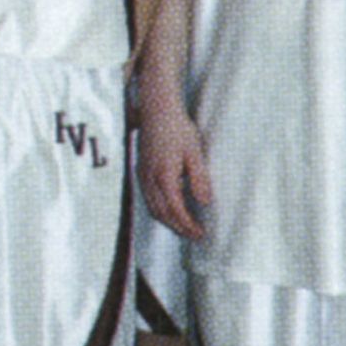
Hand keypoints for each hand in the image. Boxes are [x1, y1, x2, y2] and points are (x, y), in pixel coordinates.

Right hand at [137, 98, 211, 240]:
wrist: (156, 110)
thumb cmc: (177, 128)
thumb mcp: (194, 152)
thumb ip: (199, 178)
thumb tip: (204, 202)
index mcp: (164, 175)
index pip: (175, 210)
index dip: (188, 225)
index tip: (200, 234)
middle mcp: (150, 179)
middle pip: (161, 214)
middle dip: (178, 228)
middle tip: (195, 236)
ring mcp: (143, 175)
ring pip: (152, 208)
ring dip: (168, 222)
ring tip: (184, 227)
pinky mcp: (141, 170)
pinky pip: (148, 198)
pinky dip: (159, 210)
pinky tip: (170, 209)